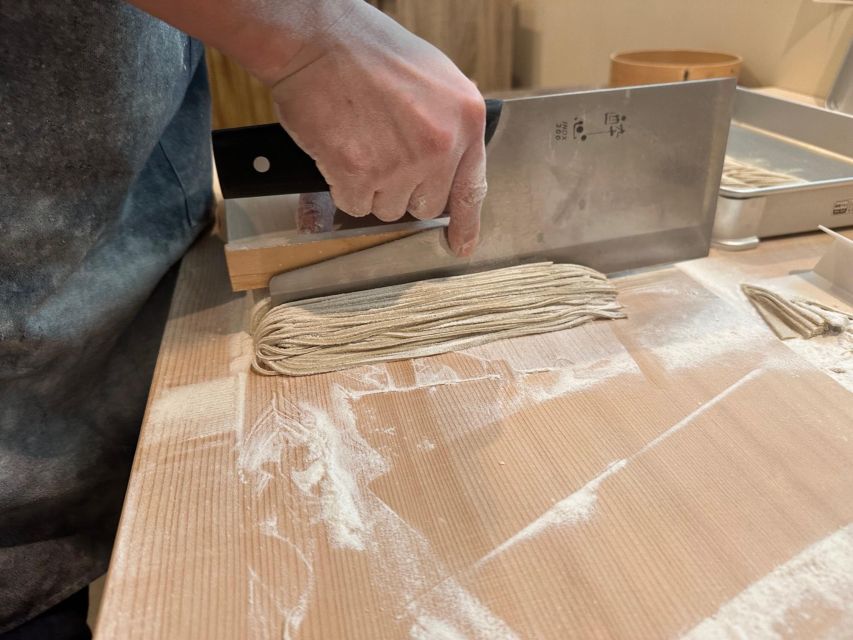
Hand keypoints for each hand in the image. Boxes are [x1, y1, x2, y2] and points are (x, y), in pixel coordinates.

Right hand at [270, 2, 485, 256]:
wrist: (318, 39)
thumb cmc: (369, 51)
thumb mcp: (434, 79)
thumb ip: (448, 127)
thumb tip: (447, 168)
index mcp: (466, 119)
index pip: (471, 188)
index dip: (465, 224)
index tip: (461, 245)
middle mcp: (440, 145)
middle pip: (426, 205)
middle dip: (403, 189)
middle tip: (382, 154)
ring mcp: (401, 163)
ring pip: (388, 208)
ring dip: (371, 187)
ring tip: (359, 143)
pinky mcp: (360, 174)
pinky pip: (355, 206)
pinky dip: (342, 187)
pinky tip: (340, 151)